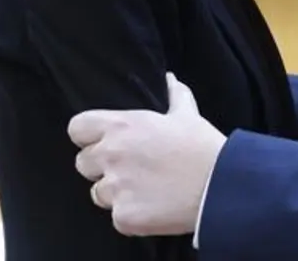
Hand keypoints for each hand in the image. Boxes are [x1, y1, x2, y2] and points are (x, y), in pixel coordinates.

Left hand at [68, 73, 224, 235]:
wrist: (219, 186)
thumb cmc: (202, 147)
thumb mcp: (187, 115)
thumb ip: (174, 95)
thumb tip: (170, 79)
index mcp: (121, 127)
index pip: (77, 128)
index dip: (88, 136)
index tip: (103, 142)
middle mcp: (111, 155)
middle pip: (83, 163)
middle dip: (103, 167)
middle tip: (133, 169)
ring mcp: (115, 187)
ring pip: (98, 193)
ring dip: (117, 193)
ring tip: (147, 189)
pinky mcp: (123, 216)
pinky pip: (117, 217)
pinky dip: (132, 216)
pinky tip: (155, 207)